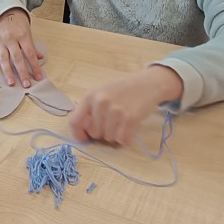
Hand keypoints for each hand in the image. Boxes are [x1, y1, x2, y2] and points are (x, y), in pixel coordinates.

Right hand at [0, 8, 43, 86]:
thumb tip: (40, 58)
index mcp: (22, 36)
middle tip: (26, 84)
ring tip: (11, 83)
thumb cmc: (18, 22)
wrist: (4, 11)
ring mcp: (1, 42)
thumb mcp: (28, 32)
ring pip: (4, 59)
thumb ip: (32, 46)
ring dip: (7, 72)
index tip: (39, 77)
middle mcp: (11, 39)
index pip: (30, 53)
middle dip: (22, 72)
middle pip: (17, 58)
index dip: (35, 66)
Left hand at [68, 65, 182, 144]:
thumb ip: (90, 110)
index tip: (84, 139)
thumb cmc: (123, 90)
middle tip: (113, 122)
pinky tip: (130, 126)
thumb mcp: (101, 93)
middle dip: (102, 132)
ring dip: (116, 134)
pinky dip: (126, 137)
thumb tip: (83, 132)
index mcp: (90, 96)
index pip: (74, 122)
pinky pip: (122, 140)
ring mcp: (116, 111)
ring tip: (122, 121)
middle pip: (94, 133)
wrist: (148, 84)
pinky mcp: (131, 119)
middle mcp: (101, 102)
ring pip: (109, 138)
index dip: (78, 135)